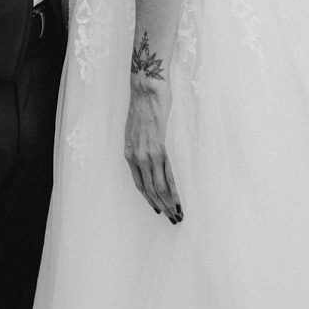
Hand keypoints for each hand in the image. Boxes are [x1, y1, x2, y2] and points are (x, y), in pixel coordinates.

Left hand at [124, 82, 181, 223]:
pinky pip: (167, 175)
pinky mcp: (159, 148)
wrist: (145, 89)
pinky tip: (178, 201)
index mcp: (129, 154)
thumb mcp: (136, 130)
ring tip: (177, 215)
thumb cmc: (143, 106)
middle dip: (160, 206)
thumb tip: (151, 157)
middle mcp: (136, 157)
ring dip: (168, 203)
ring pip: (158, 187)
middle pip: (149, 189)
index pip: (140, 183)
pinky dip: (173, 191)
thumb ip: (141, 145)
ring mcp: (147, 154)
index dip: (149, 198)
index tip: (157, 208)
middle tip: (172, 219)